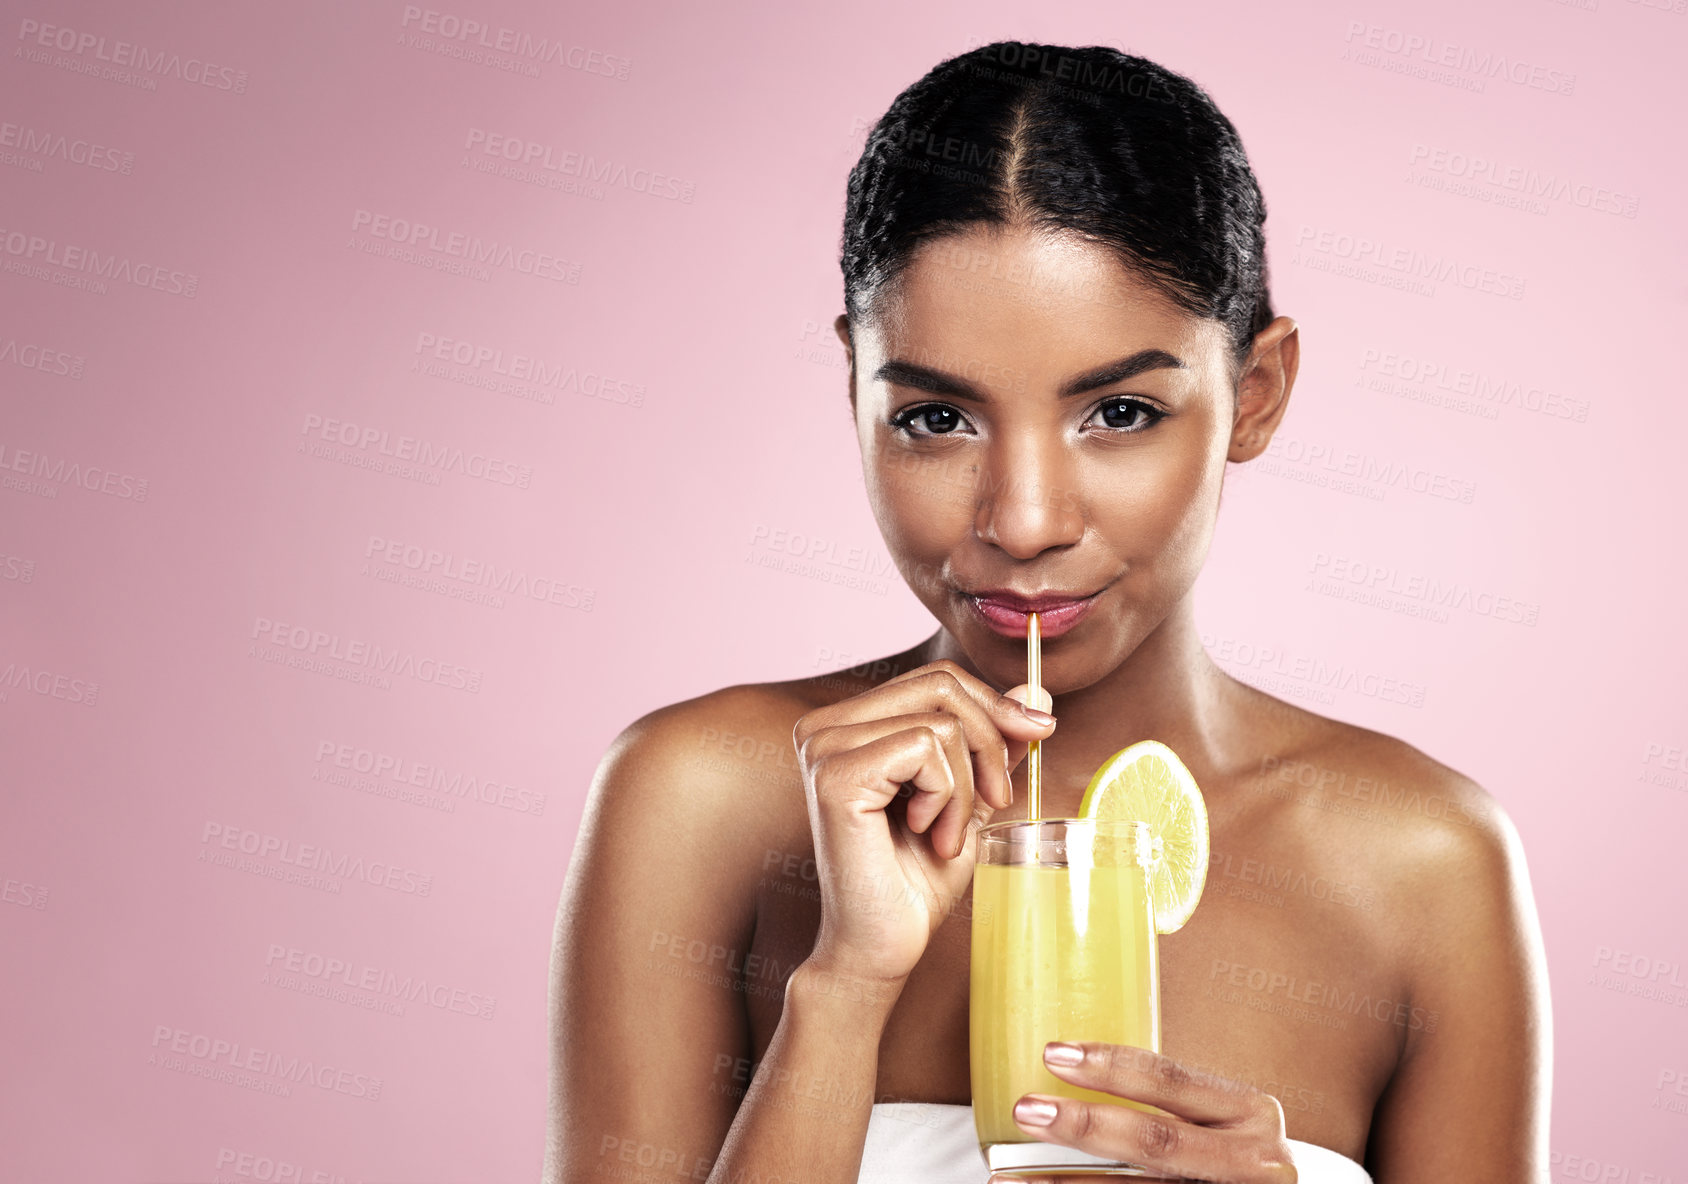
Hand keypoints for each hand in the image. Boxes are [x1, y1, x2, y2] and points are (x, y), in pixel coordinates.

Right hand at [791, 659, 1055, 985]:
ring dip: (966, 787)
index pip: (935, 679)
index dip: (994, 705)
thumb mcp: (968, 795)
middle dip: (990, 740)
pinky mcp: (836, 776)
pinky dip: (947, 796)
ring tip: (945, 835)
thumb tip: (1035, 692)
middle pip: (940, 686)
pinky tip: (925, 834)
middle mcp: (823, 727)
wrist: (881, 947)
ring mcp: (824, 748)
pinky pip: (925, 749)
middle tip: (995, 800)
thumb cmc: (915, 879)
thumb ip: (991, 739)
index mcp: (846, 724)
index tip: (1036, 737)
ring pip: (941, 722)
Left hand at [1002, 1042, 1297, 1182]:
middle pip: (1155, 1141)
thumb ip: (1166, 1105)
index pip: (1172, 1080)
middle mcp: (1254, 1162)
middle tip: (1024, 1109)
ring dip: (1066, 1183)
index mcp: (1251, 1113)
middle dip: (1083, 1126)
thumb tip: (1062, 1071)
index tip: (1051, 1054)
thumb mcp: (1221, 1121)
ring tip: (1009, 1175)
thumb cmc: (1232, 1155)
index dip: (1110, 1066)